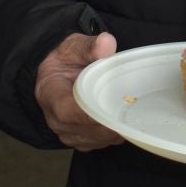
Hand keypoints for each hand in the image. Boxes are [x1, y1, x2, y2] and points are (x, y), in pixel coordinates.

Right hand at [36, 32, 123, 150]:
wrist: (58, 72)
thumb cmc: (66, 60)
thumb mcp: (74, 46)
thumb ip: (88, 46)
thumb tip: (106, 43)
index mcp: (50, 95)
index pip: (68, 112)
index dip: (92, 115)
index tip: (114, 110)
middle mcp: (56, 121)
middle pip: (89, 130)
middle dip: (113, 121)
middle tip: (135, 105)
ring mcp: (68, 134)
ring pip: (99, 139)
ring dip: (117, 127)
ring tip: (130, 107)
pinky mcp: (81, 141)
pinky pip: (102, 142)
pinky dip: (115, 132)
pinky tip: (122, 116)